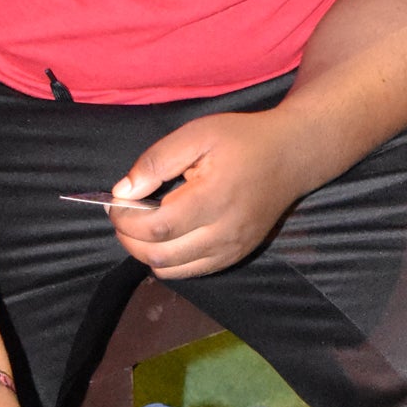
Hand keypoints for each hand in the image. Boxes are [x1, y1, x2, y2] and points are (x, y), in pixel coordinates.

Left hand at [107, 110, 302, 277]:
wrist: (291, 156)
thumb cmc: (242, 140)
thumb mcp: (197, 134)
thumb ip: (157, 162)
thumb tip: (123, 192)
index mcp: (213, 199)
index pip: (156, 227)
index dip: (125, 219)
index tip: (115, 202)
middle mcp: (224, 233)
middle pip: (159, 256)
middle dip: (129, 238)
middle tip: (123, 214)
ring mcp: (231, 250)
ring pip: (171, 270)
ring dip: (146, 252)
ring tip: (143, 225)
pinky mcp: (234, 256)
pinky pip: (190, 272)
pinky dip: (168, 261)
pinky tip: (166, 236)